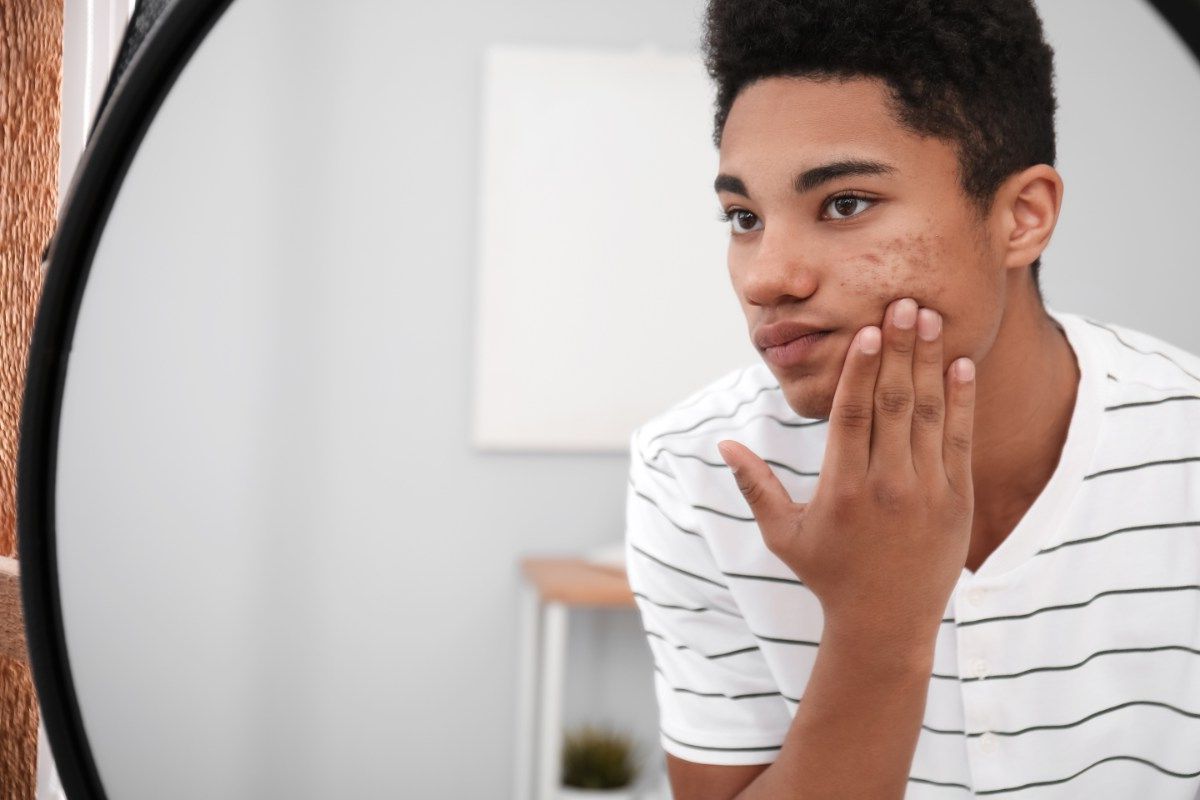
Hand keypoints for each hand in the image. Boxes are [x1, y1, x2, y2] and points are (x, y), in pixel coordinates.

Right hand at [718, 297, 975, 640]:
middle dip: (899, 349)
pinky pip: (959, 441)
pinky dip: (961, 401)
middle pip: (893, 405)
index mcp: (842, 491)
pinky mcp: (957, 501)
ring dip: (931, 363)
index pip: (852, 417)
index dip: (860, 370)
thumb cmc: (828, 574)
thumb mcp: (782, 533)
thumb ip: (754, 485)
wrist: (887, 624)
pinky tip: (962, 365)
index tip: (867, 329)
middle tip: (904, 302)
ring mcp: (927, 493)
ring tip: (931, 319)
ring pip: (928, 415)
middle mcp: (887, 488)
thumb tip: (724, 443)